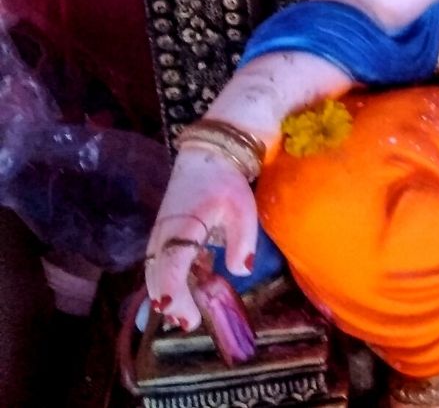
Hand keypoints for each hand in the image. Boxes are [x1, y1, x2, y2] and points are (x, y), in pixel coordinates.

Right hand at [144, 147, 257, 330]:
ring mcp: (160, 234)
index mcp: (182, 226)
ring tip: (184, 316)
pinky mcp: (164, 234)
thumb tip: (240, 271)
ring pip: (155, 270)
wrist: (207, 155)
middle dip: (169, 300)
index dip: (173, 291)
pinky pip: (161, 262)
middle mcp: (164, 233)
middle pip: (157, 274)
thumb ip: (243, 241)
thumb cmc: (226, 183)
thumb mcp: (243, 209)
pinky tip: (189, 291)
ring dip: (166, 293)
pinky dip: (170, 280)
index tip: (181, 314)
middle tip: (188, 322)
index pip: (171, 265)